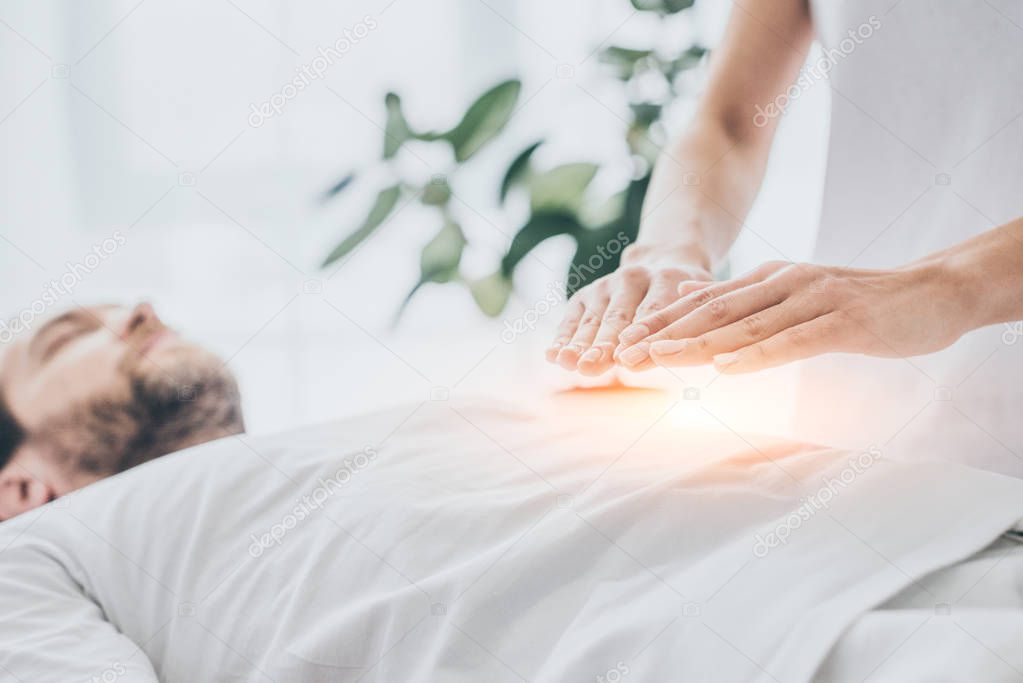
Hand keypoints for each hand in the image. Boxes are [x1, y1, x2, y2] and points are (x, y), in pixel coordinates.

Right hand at [546, 249, 712, 375]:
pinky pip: (572, 318)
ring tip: (570, 363)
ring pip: (594, 319)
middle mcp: (634, 277)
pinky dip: (563, 337)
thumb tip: (693, 344)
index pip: (654, 312)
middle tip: (592, 367)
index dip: (640, 336)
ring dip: (580, 344)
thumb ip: (700, 318)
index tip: (627, 360)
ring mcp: (606, 284)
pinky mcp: (587, 294)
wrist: (662, 260)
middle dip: (604, 344)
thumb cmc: (687, 295)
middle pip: (618, 316)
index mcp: (669, 278)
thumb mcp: (704, 298)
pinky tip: (553, 355)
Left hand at [614, 260, 969, 372]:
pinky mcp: (843, 320)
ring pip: (744, 326)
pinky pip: (793, 340)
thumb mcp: (795, 293)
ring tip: (658, 360)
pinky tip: (727, 368)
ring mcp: (813, 299)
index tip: (620, 344)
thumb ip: (746, 298)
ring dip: (697, 345)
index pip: (704, 302)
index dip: (660, 323)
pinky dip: (757, 354)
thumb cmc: (861, 302)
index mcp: (769, 280)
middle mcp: (783, 283)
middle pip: (712, 312)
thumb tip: (692, 298)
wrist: (934, 291)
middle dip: (664, 335)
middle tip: (622, 356)